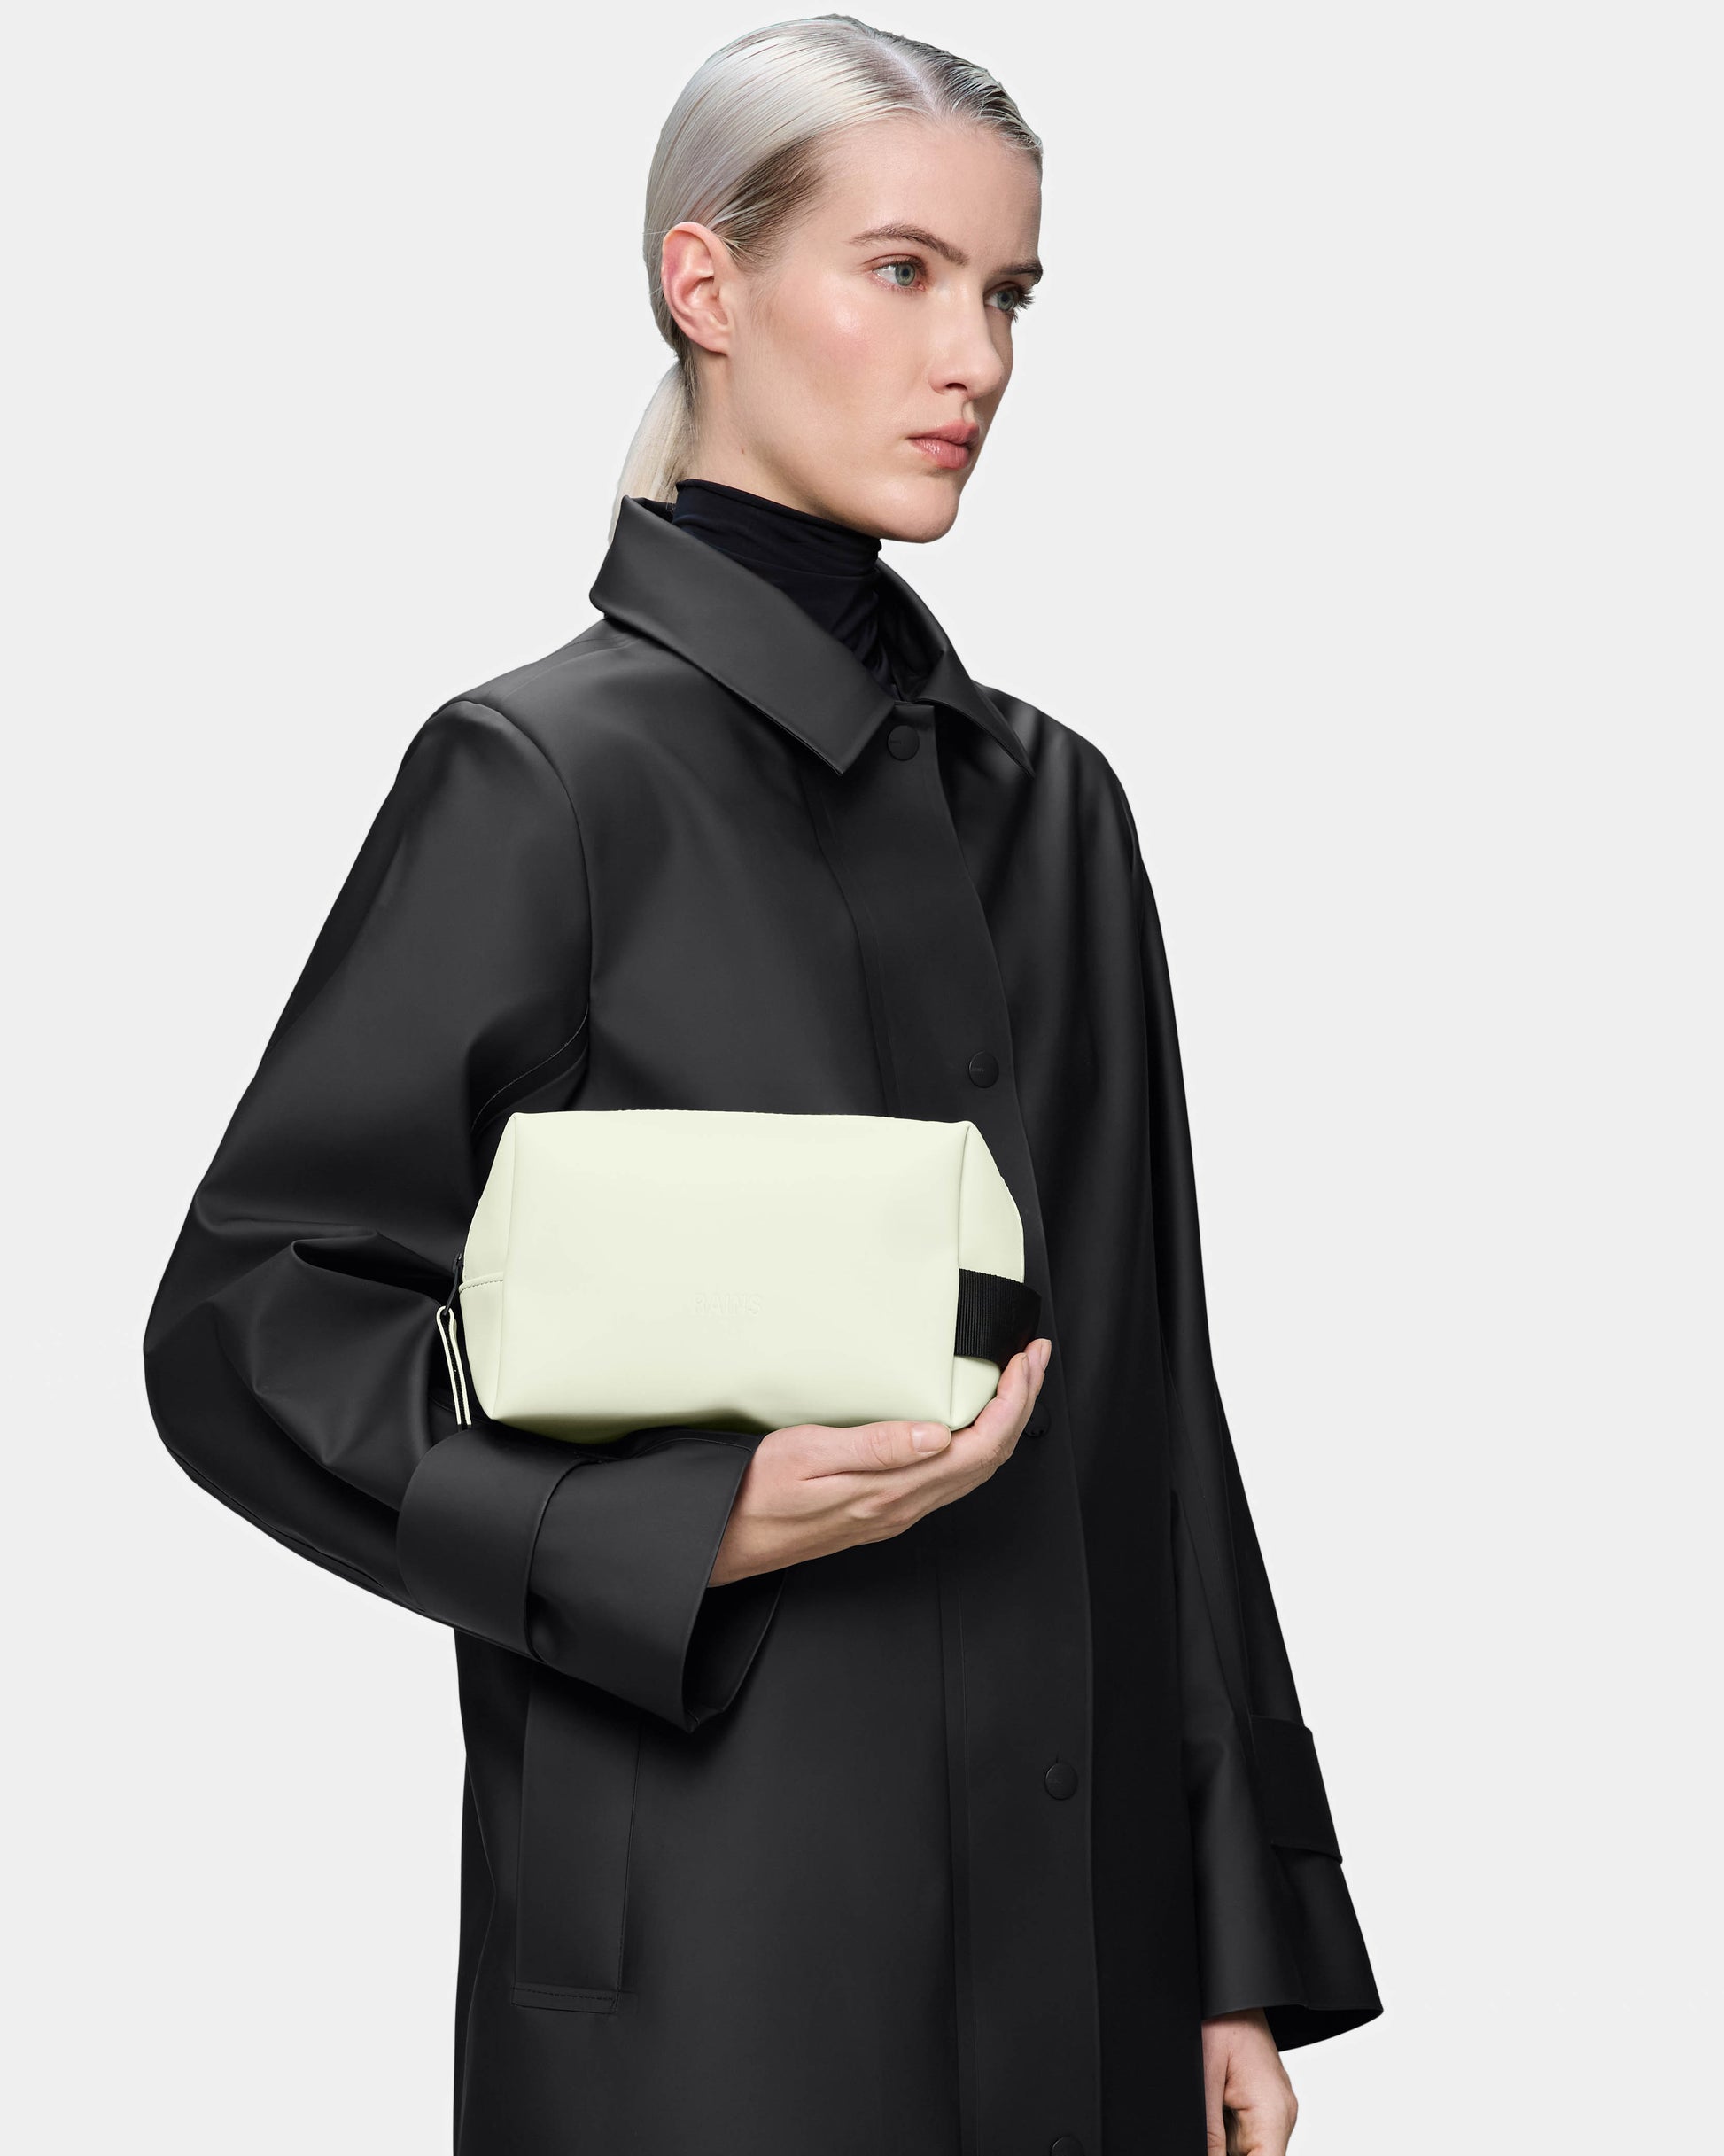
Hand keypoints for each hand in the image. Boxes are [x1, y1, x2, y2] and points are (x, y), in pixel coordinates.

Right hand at [706, 1338, 1051, 1585]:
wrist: (726, 1538)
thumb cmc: (756, 1493)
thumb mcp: (808, 1454)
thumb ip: (876, 1447)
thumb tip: (938, 1435)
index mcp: (893, 1490)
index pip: (979, 1446)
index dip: (1013, 1402)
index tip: (1024, 1361)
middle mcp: (904, 1506)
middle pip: (990, 1458)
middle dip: (1022, 1405)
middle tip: (1035, 1359)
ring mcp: (897, 1512)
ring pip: (975, 1471)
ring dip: (1004, 1424)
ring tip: (1016, 1383)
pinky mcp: (884, 1511)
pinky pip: (951, 1478)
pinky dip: (978, 1443)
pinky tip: (970, 1422)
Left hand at [1203, 2011, 1296, 2155]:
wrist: (1230, 1995)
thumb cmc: (1222, 2022)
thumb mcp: (1206, 2077)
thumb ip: (1210, 2131)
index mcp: (1273, 2112)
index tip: (1215, 2153)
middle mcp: (1280, 2115)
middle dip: (1225, 2150)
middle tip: (1211, 2120)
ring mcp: (1273, 2110)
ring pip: (1249, 2150)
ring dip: (1224, 2141)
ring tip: (1214, 2102)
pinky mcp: (1262, 2104)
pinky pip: (1245, 2134)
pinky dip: (1225, 2130)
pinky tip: (1215, 2106)